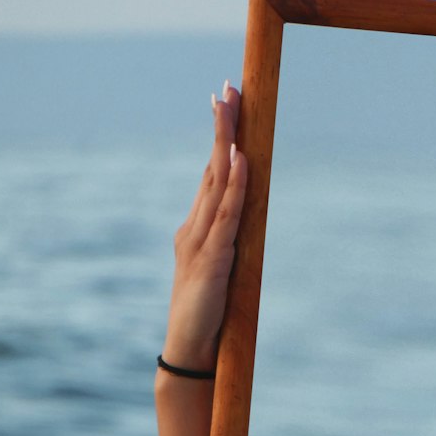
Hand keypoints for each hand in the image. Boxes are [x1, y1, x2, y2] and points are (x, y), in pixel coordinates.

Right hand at [161, 82, 246, 369]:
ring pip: (216, 182)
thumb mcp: (220, 271)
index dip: (219, 138)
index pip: (211, 174)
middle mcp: (194, 227)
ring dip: (225, 143)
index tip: (225, 102)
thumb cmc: (206, 314)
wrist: (189, 349)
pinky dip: (234, 186)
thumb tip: (246, 227)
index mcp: (196, 229)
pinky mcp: (212, 259)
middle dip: (221, 126)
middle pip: (211, 167)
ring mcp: (200, 241)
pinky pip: (226, 215)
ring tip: (231, 107)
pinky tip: (240, 160)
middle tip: (227, 86)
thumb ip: (229, 246)